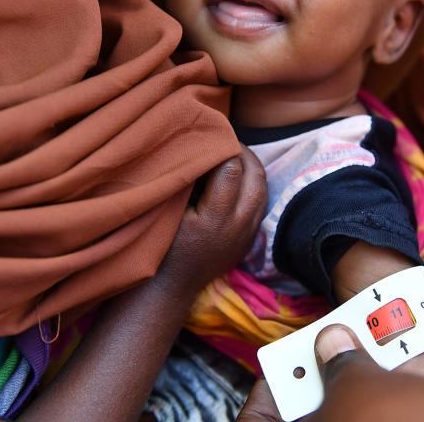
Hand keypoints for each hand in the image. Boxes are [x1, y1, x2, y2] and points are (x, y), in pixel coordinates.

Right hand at [160, 145, 266, 290]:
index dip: (224, 148)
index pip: (231, 169)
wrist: (170, 287)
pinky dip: (253, 185)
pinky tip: (237, 177)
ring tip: (233, 155)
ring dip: (251, 167)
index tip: (212, 136)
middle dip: (243, 153)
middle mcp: (238, 226)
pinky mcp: (249, 239)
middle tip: (226, 140)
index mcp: (215, 217)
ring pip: (263, 189)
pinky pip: (260, 203)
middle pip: (255, 175)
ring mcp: (247, 234)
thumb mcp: (168, 210)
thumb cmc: (160, 244)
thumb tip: (199, 147)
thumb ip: (186, 180)